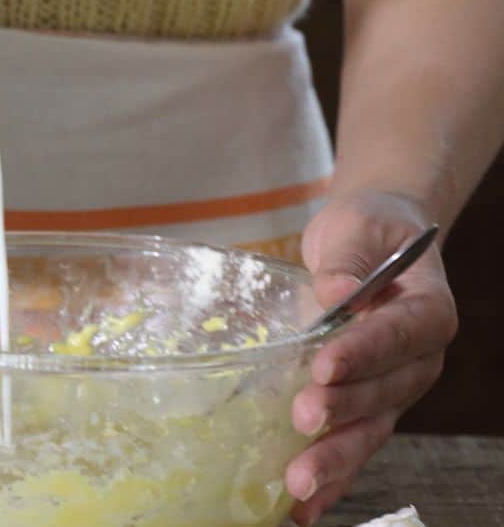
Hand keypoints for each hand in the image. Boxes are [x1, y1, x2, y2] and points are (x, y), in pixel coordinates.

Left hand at [286, 190, 457, 524]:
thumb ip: (347, 258)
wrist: (375, 242)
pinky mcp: (366, 407)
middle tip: (304, 419)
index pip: (401, 334)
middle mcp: (418, 359)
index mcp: (427, 311)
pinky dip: (330, 477)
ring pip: (370, 430)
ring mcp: (394, 390)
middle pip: (386, 392)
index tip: (325, 364)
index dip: (365, 351)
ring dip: (335, 459)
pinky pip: (352, 444)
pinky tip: (300, 505)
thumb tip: (339, 287)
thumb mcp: (356, 226)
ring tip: (298, 483)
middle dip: (344, 410)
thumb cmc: (366, 230)